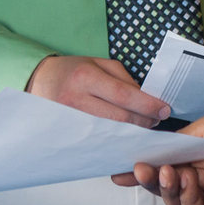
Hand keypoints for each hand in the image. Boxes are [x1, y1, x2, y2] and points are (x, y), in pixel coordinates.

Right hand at [27, 54, 169, 126]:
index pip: (124, 96)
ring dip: (133, 132)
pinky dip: (117, 140)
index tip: (164, 109)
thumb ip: (123, 79)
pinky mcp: (71, 134)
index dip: (147, 105)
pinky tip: (127, 136)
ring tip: (144, 126)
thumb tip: (145, 98)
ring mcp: (72, 121)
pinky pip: (100, 141)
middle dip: (144, 121)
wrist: (38, 83)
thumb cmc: (71, 71)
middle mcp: (77, 101)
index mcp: (85, 78)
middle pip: (120, 118)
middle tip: (157, 119)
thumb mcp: (98, 63)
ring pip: (112, 133)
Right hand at [113, 106, 203, 204]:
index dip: (142, 166)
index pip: (164, 163)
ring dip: (166, 188)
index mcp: (199, 155)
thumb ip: (183, 138)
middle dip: (148, 178)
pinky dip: (185, 200)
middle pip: (164, 185)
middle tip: (137, 170)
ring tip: (168, 173)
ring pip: (175, 202)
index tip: (117, 168)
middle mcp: (203, 178)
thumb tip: (156, 147)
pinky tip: (187, 183)